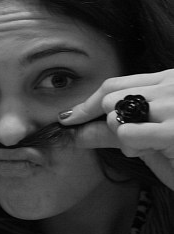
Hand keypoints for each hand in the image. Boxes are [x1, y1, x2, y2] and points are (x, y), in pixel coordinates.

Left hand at [59, 69, 173, 189]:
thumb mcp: (148, 141)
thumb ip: (114, 132)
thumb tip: (77, 131)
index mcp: (169, 81)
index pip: (115, 84)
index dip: (88, 103)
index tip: (70, 117)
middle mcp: (172, 86)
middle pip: (110, 98)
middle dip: (109, 123)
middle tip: (133, 142)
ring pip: (115, 114)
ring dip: (124, 138)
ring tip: (151, 148)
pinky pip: (126, 133)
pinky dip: (131, 147)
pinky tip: (157, 152)